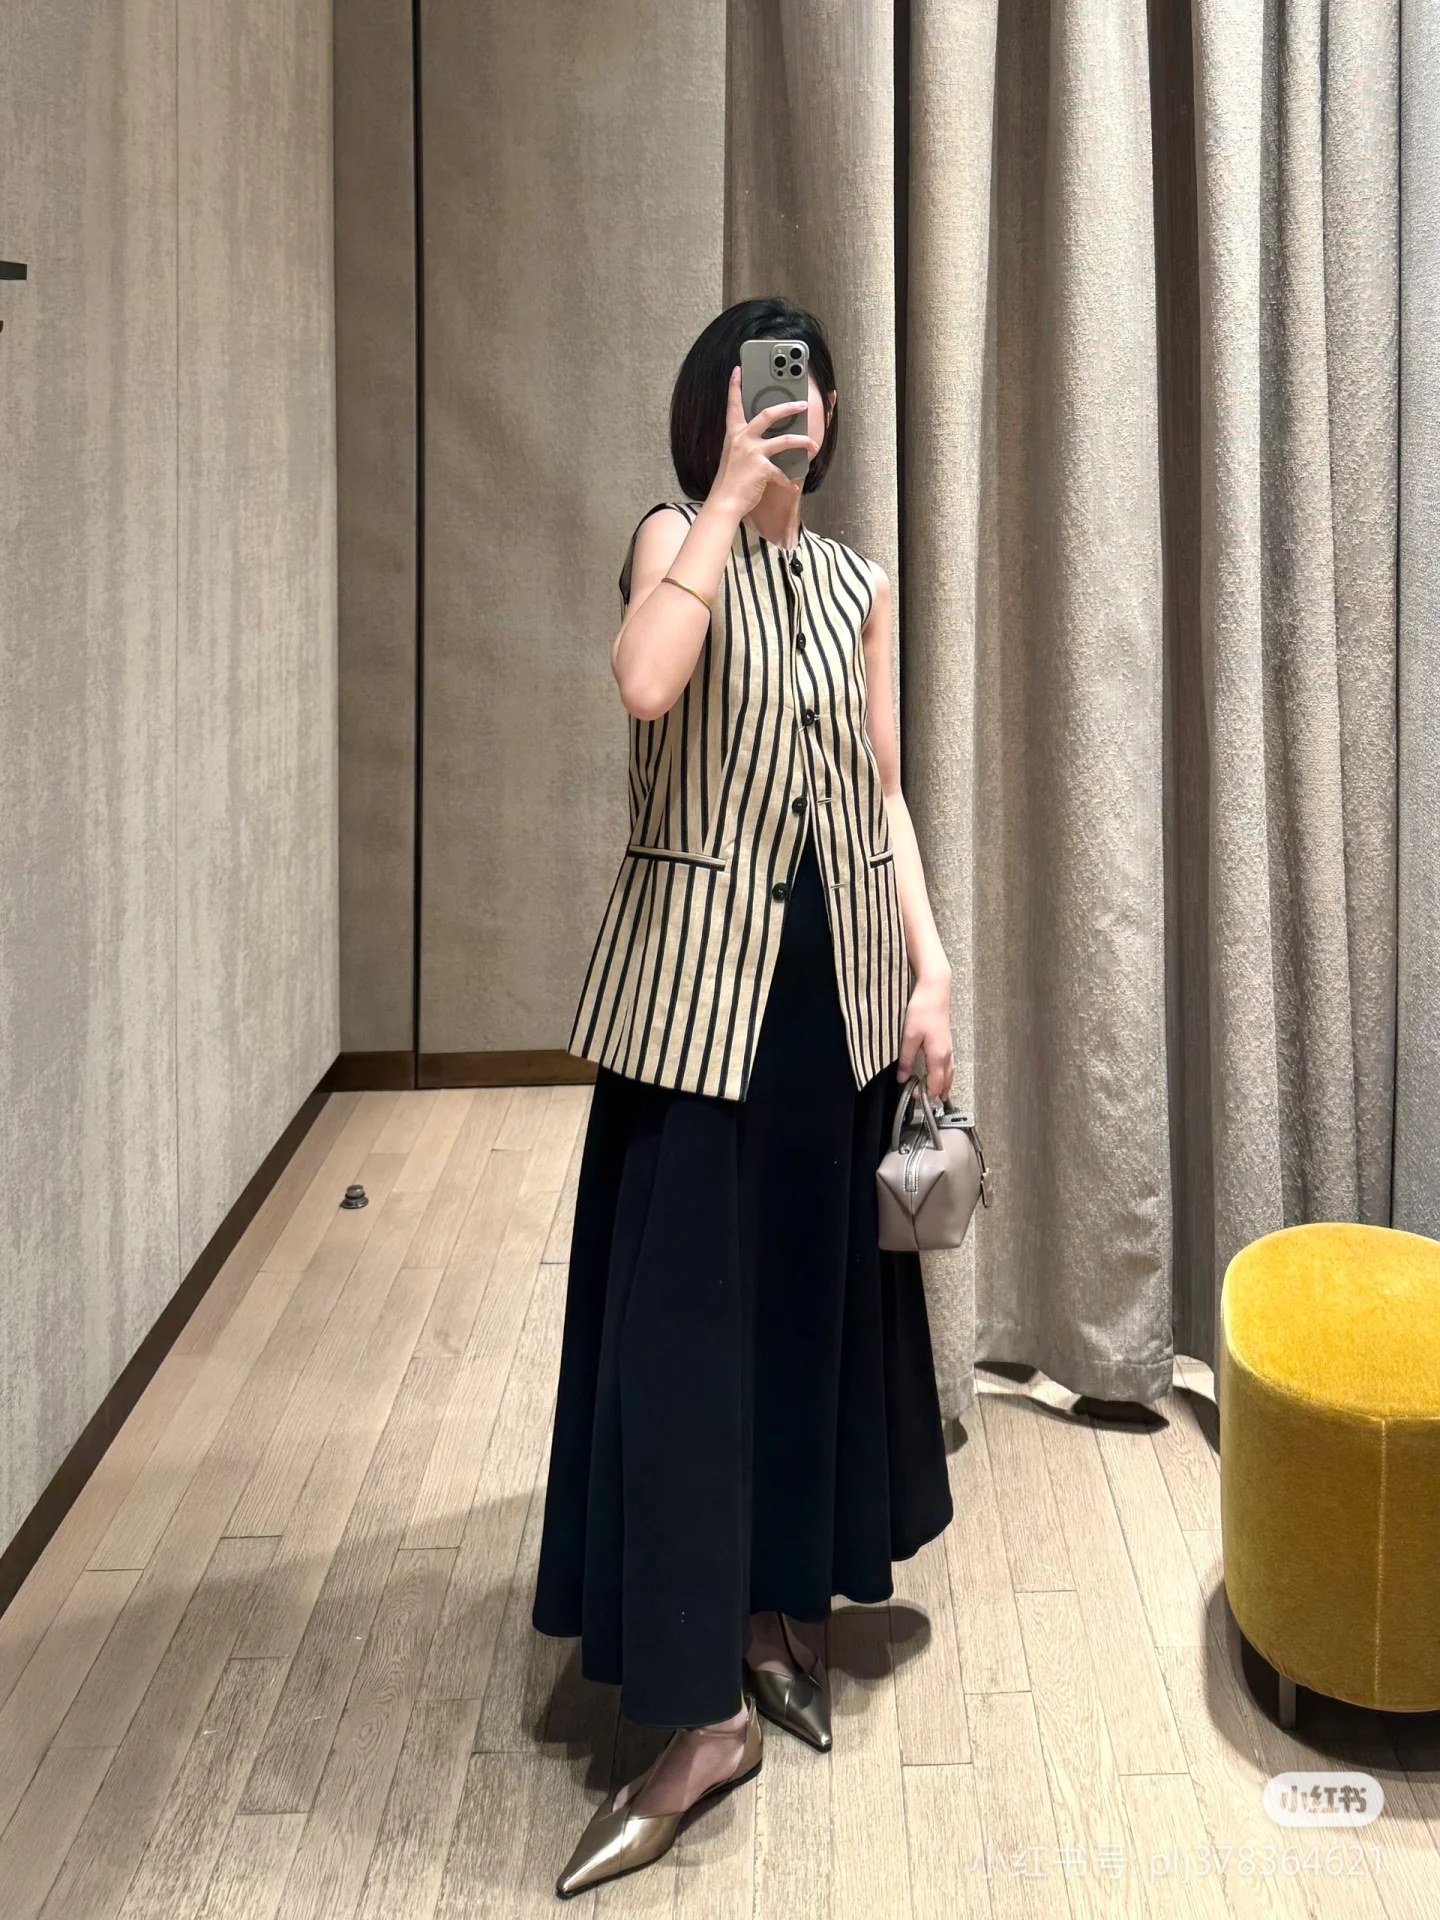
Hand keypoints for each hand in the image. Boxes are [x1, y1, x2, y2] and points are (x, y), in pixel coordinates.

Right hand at [709, 366, 818, 519]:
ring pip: (784, 440)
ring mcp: (753, 453)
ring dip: (802, 442)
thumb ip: (745, 445)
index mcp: (734, 434)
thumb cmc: (729, 482)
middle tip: (803, 404)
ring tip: (813, 444)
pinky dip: (789, 481)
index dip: (735, 387)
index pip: (733, 405)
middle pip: (769, 415)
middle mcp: (743, 439)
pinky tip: (794, 486)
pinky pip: (782, 473)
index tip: (738, 370)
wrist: (724, 502)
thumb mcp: (733, 456)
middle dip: (788, 407)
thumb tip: (762, 441)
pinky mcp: (762, 468)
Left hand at [897, 974, 953, 1103]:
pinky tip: (939, 1075)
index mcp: (938, 1056)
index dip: (927, 1094)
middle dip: (936, 1093)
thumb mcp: (908, 1036)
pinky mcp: (947, 1042)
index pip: (935, 1083)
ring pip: (949, 1074)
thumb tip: (903, 1078)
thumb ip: (906, 1059)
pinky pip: (949, 1066)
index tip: (916, 1099)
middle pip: (945, 1081)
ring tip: (936, 1096)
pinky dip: (945, 1076)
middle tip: (925, 1101)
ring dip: (942, 1085)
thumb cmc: (922, 1011)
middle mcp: (947, 1055)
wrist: (935, 991)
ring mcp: (949, 1048)